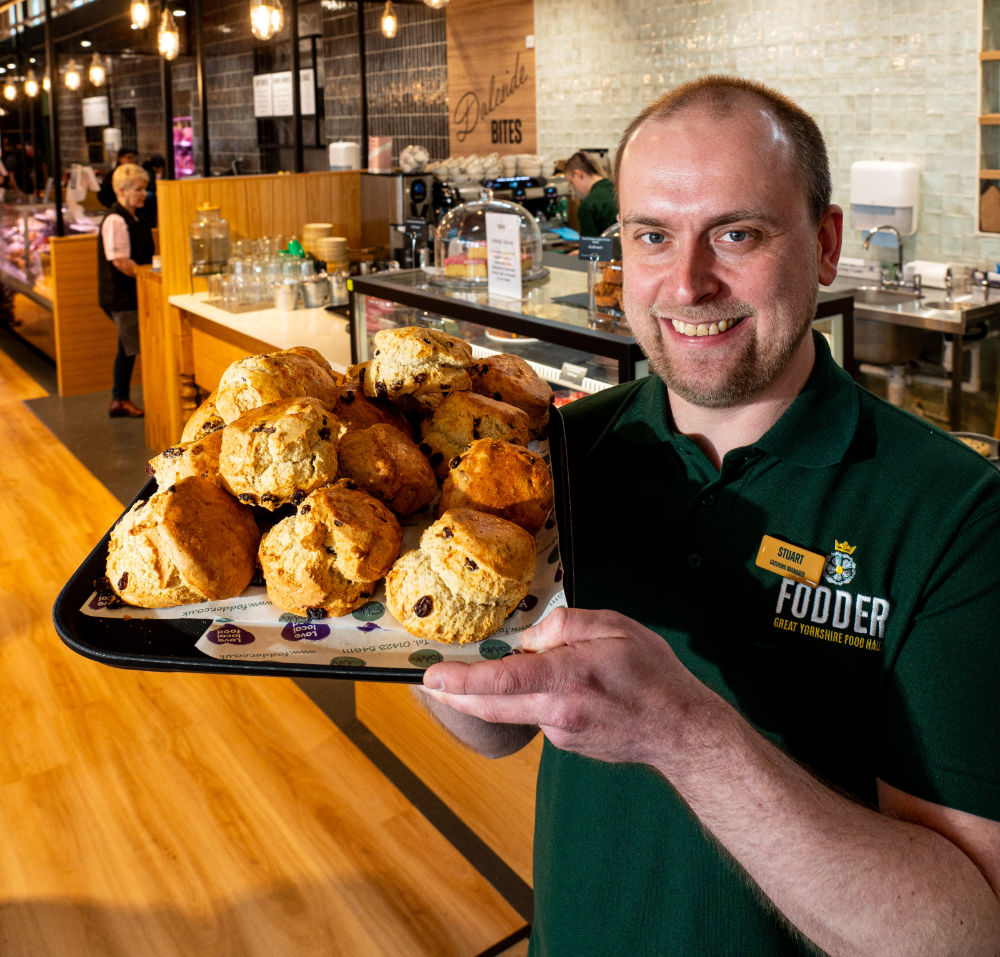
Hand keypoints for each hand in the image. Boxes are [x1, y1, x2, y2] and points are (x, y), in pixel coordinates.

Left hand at [422, 607, 706, 766]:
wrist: (681, 731)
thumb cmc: (653, 674)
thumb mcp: (616, 627)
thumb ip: (566, 624)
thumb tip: (530, 638)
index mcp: (568, 679)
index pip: (504, 680)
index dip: (463, 680)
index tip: (431, 677)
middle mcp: (558, 713)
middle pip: (492, 705)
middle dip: (457, 694)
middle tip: (430, 682)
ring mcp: (560, 734)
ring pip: (516, 708)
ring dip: (505, 691)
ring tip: (531, 669)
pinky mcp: (565, 744)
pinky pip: (539, 714)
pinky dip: (537, 698)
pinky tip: (569, 688)